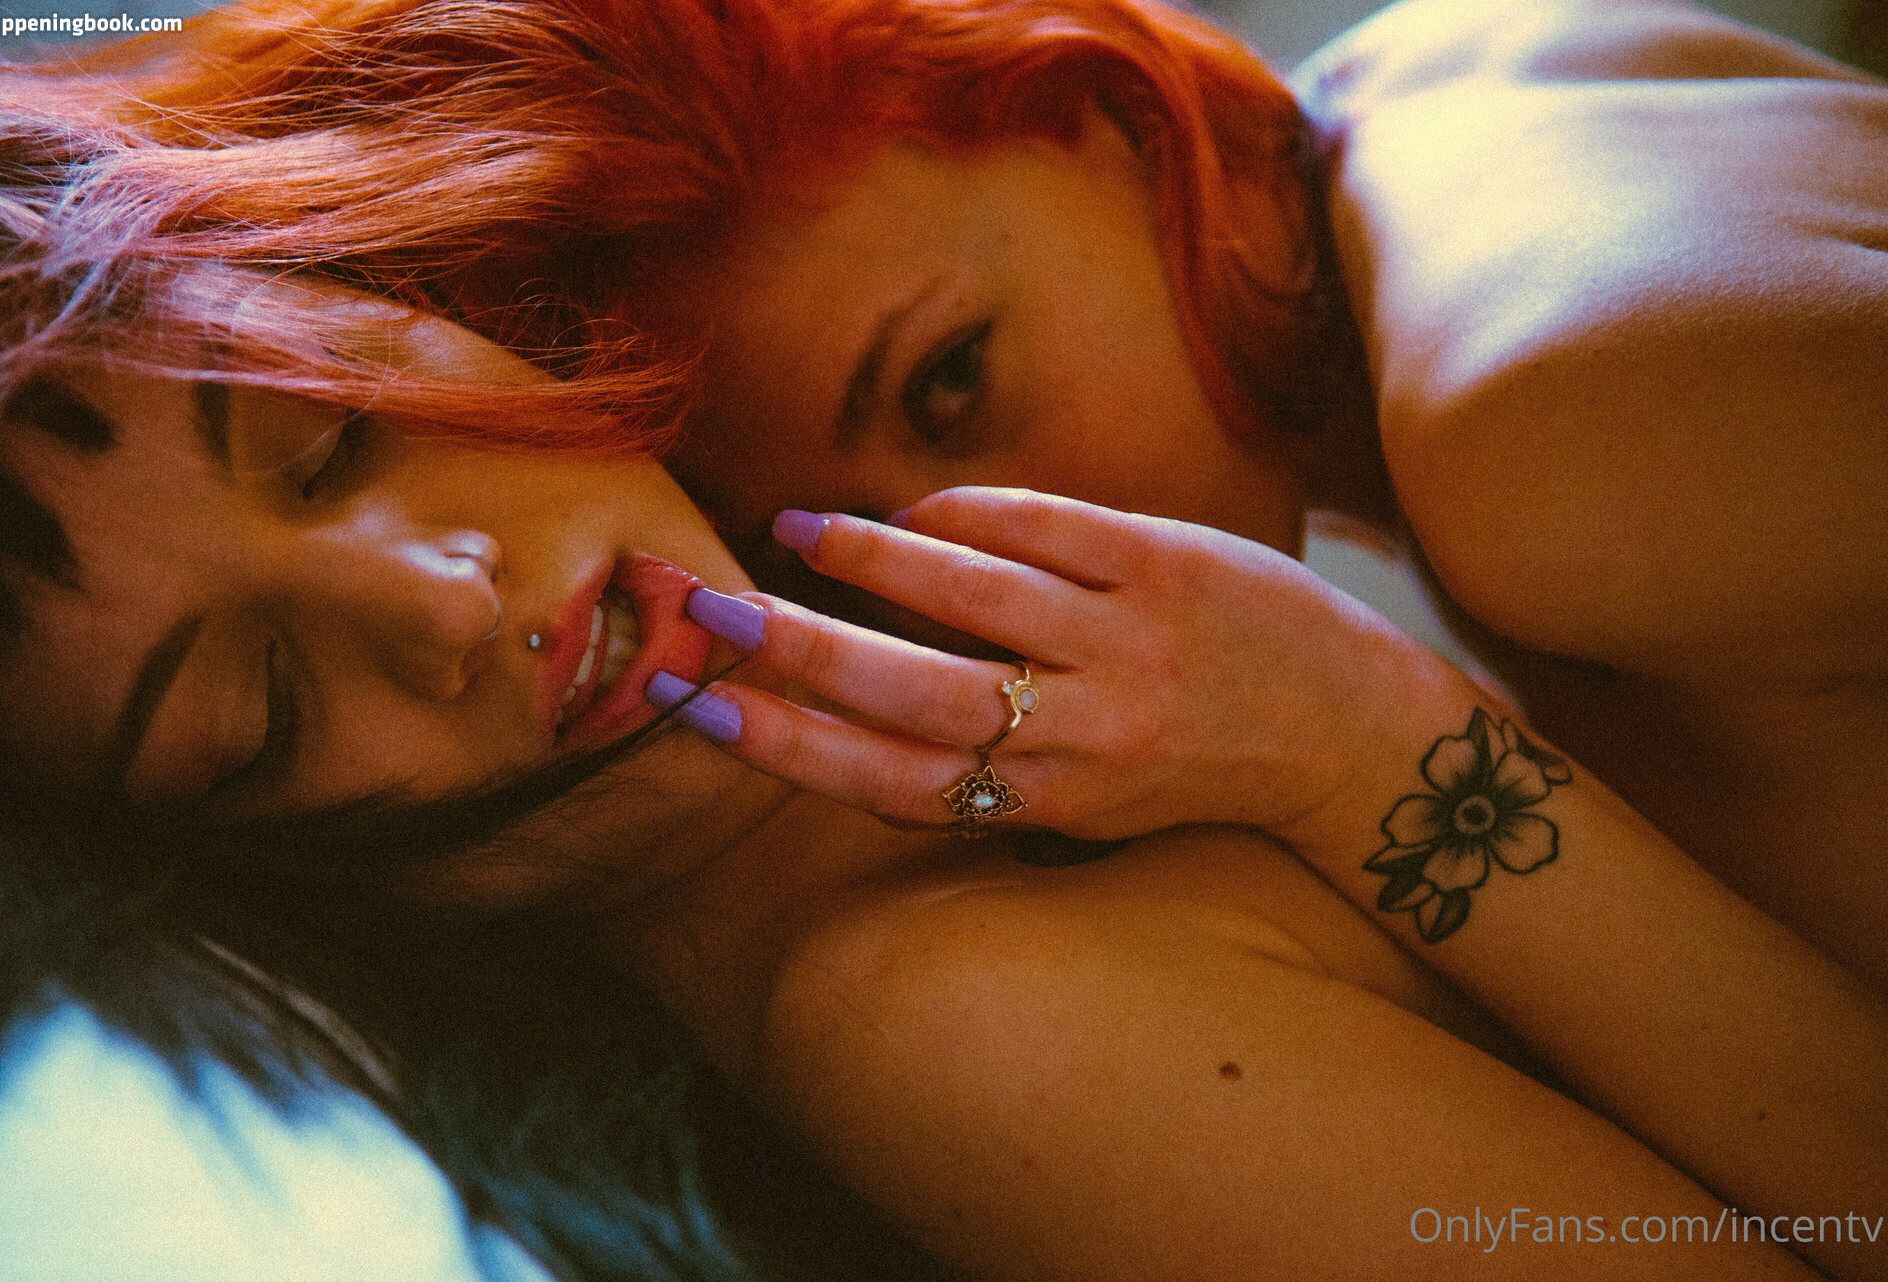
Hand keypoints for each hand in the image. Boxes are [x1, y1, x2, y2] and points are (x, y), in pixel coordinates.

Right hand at [655, 488, 1444, 842]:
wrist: (1352, 734)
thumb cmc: (1198, 764)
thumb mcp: (1089, 797)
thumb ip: (986, 761)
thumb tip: (855, 697)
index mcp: (1054, 803)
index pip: (894, 781)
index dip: (787, 747)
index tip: (702, 708)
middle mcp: (1085, 733)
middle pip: (912, 695)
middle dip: (799, 652)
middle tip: (716, 609)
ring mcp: (1130, 644)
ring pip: (969, 594)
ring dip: (867, 560)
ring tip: (797, 535)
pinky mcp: (1168, 565)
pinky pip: (1041, 526)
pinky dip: (960, 514)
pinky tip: (914, 513)